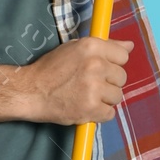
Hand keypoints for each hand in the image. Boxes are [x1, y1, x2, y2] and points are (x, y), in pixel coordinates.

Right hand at [16, 37, 133, 125]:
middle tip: (89, 85)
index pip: (123, 56)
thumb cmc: (50, 70)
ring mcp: (94, 88)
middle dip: (108, 83)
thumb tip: (129, 46)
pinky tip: (84, 107)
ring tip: (85, 96)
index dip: (112, 64)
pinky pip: (110, 114)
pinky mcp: (91, 108)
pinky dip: (99, 114)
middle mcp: (95, 65)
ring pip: (117, 96)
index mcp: (91, 46)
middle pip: (122, 77)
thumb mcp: (74, 48)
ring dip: (104, 99)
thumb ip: (104, 46)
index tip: (100, 69)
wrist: (29, 92)